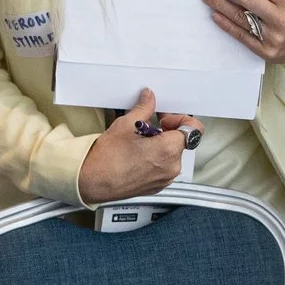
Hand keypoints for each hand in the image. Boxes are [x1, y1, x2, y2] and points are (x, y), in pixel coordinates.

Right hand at [77, 88, 202, 203]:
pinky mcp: (157, 186)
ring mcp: (165, 179)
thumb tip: (149, 98)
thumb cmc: (106, 159)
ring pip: (173, 154)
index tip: (166, 118)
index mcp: (168, 150)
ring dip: (161, 144)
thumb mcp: (126, 124)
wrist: (91, 182)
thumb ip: (144, 108)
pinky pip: (164, 167)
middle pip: (181, 141)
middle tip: (147, 127)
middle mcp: (171, 167)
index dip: (181, 119)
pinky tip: (138, 154)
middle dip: (167, 131)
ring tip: (139, 142)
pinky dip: (156, 158)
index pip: (194, 129)